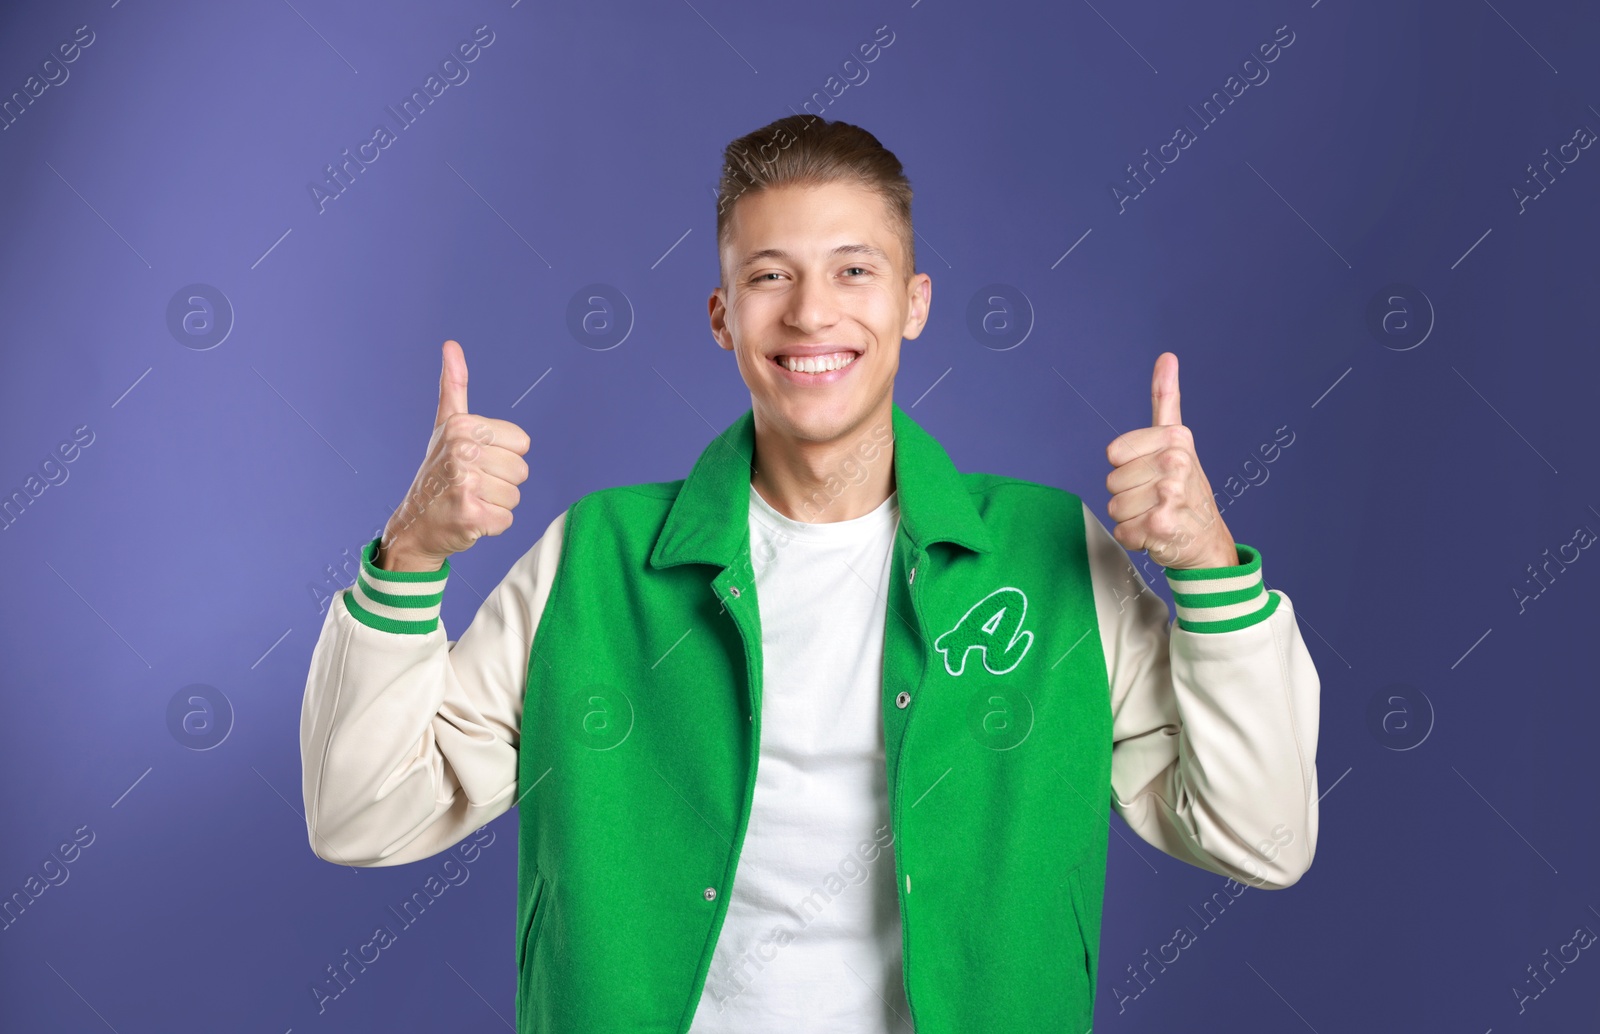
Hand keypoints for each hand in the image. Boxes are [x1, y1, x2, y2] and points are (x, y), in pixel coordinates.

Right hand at [377, 340, 531, 570]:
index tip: (476, 460)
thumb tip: (451, 345)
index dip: (503, 455)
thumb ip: (454, 385)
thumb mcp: (446, 425)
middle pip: (521, 470)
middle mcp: (462, 451)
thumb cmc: (437, 472)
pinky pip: (506, 520)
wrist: (415, 523)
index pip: (522, 443)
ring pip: (515, 496)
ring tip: (469, 500)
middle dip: (501, 482)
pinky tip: (469, 518)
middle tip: (471, 484)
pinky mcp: (470, 515)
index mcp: (463, 426)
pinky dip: (491, 525)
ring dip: (496, 504)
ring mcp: (465, 484)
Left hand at [1104, 352, 1236, 569]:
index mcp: (1175, 438)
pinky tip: (1157, 534)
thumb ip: (1166, 398)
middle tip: (1157, 500)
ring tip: (1157, 515)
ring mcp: (1170, 494)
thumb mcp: (1178, 441)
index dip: (1127, 468)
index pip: (1114, 453)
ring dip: (1131, 518)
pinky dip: (1134, 539)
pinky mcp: (1161, 525)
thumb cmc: (1187, 491)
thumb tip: (1166, 357)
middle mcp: (1175, 462)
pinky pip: (1122, 531)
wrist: (1208, 541)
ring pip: (1114, 507)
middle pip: (1111, 481)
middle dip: (1129, 496)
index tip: (1152, 473)